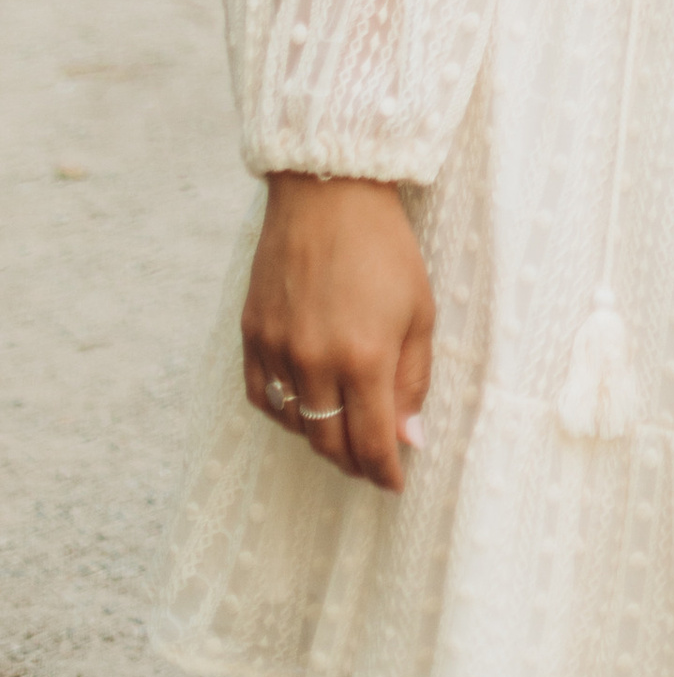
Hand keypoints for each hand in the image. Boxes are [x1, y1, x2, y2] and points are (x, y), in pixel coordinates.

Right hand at [241, 175, 435, 492]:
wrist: (329, 193)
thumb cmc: (385, 248)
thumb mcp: (419, 310)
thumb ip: (413, 379)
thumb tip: (410, 438)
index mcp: (364, 357)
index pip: (372, 442)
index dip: (384, 472)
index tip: (395, 483)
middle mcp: (315, 361)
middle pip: (328, 443)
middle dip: (354, 462)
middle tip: (371, 464)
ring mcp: (277, 349)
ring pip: (294, 424)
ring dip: (320, 438)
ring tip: (343, 432)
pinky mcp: (252, 334)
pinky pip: (262, 396)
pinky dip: (285, 412)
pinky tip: (305, 406)